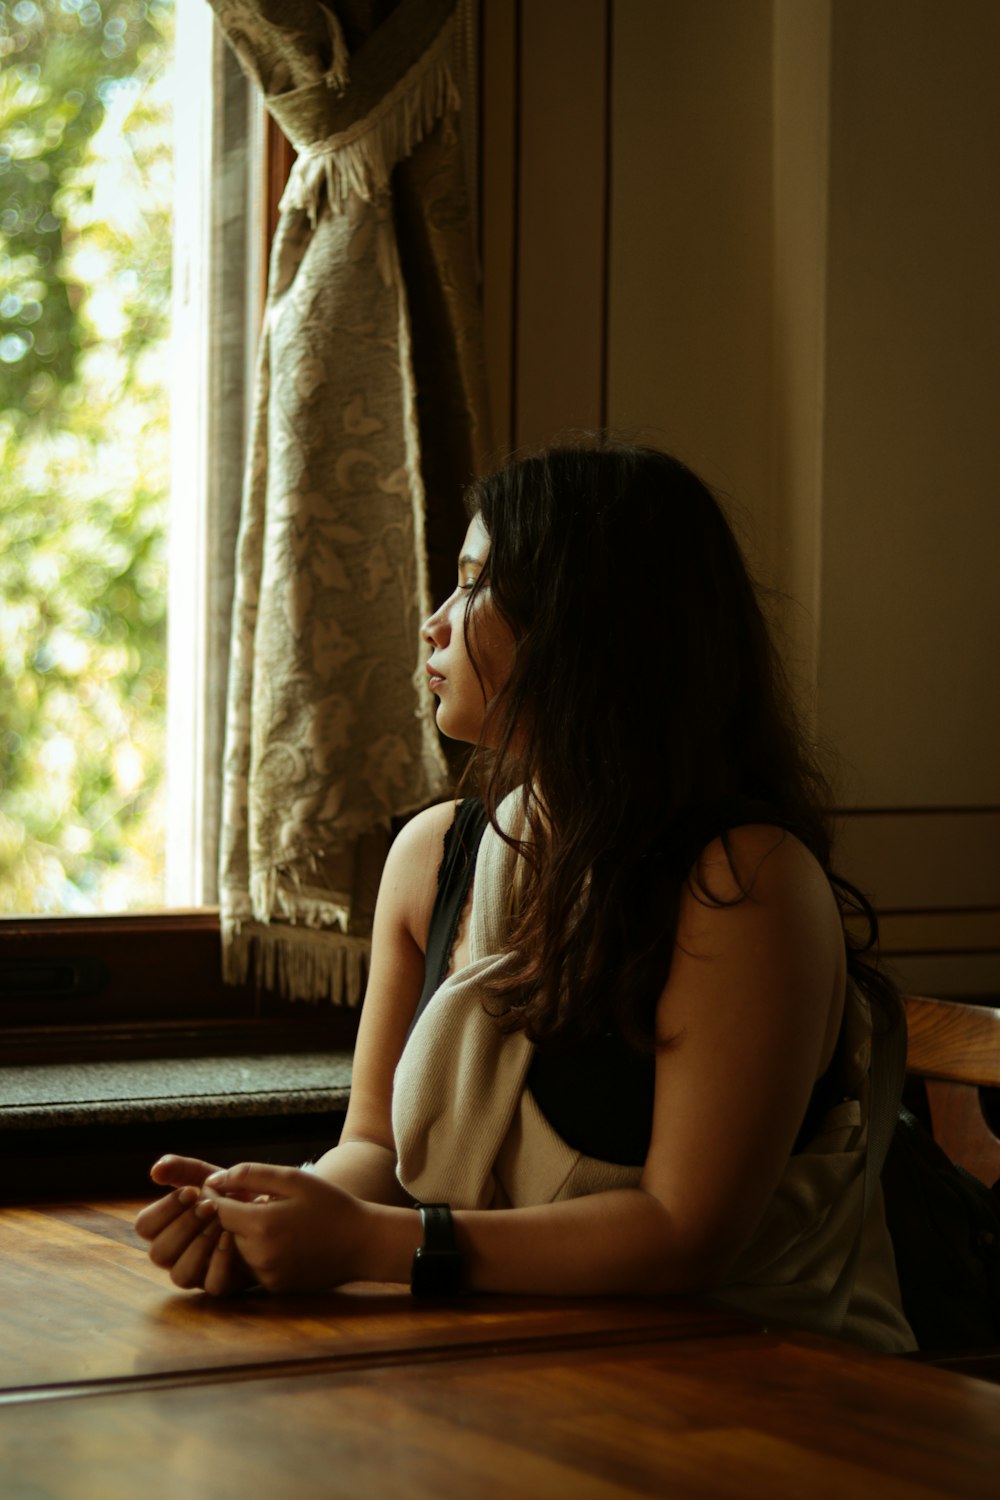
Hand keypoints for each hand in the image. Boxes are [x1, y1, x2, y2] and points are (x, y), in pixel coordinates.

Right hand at [135, 1155, 255, 1295]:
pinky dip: (220, 1261)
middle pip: (158, 1253)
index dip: (164, 1209)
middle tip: (210, 1206)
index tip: (191, 1191)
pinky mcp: (219, 1284)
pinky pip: (212, 1286)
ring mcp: (195, 1273)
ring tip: (221, 1223)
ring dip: (200, 1246)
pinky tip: (231, 1238)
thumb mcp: (205, 1176)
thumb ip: (180, 1169)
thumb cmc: (227, 1195)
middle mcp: (174, 1254)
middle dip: (184, 1226)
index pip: (144, 1226)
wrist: (265, 1211)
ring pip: (180, 1275)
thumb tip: (155, 1170)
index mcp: (164, 1228)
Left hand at [198, 1162, 372, 1293]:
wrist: (363, 1243)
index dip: (216, 1197)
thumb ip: (250, 1175)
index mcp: (261, 1225)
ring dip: (243, 1235)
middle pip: (225, 1232)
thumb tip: (212, 1181)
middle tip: (251, 1200)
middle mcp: (258, 1256)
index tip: (222, 1187)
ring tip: (269, 1218)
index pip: (218, 1211)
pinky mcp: (274, 1287)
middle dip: (232, 1216)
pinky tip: (281, 1238)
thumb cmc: (330, 1205)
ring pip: (236, 1252)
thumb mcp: (293, 1179)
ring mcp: (266, 1276)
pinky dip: (258, 1252)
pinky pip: (252, 1267)